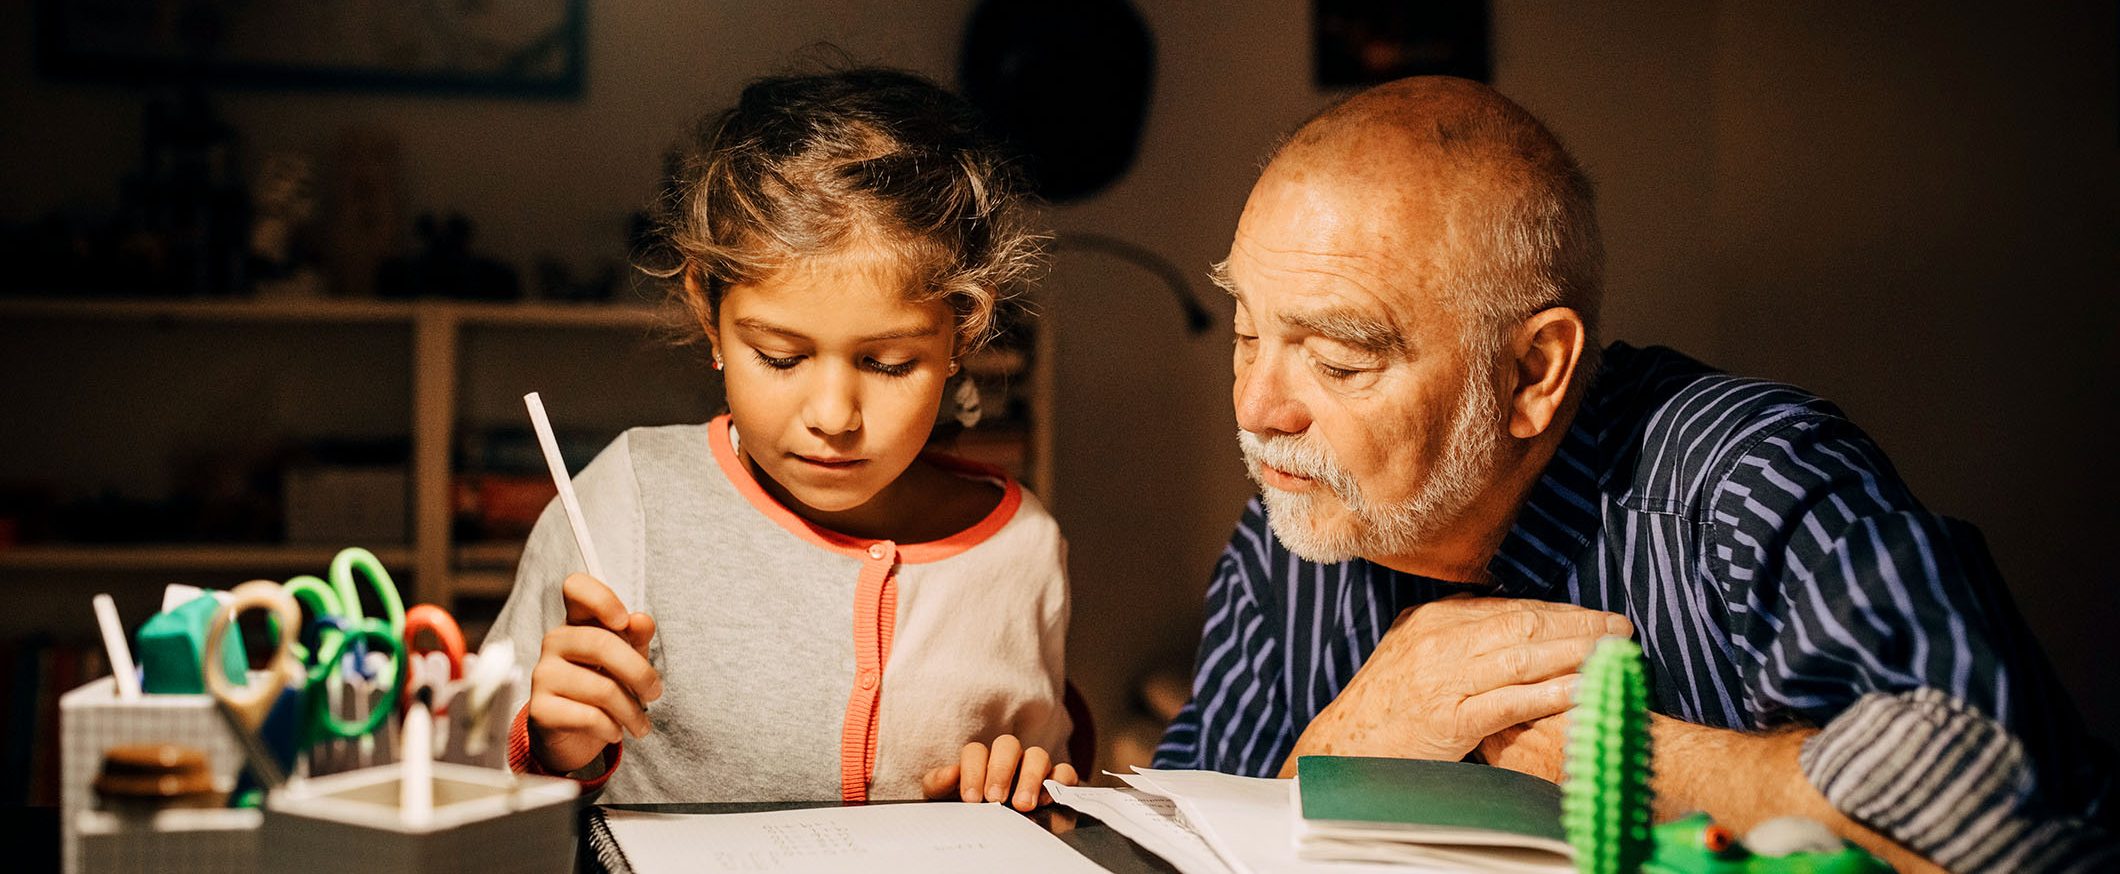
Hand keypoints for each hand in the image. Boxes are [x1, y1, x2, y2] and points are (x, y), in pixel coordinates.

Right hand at [528, 573, 661, 773]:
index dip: (600, 598)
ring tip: (640, 724)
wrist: (573, 736)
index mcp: (577, 622)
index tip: (624, 621)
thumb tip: (642, 620)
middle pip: (601, 643)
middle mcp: (555, 642)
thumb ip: (636, 638)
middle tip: (655, 693)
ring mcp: (543, 675)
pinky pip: (588, 716)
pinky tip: (614, 731)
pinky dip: (611, 728)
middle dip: (639, 673)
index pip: (575, 588)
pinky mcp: (540, 710)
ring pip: (600, 688)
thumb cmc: (603, 686)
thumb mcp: (628, 659)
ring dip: (631, 711)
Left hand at [920, 734, 1079, 811]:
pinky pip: (1064, 772)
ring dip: (1030, 778)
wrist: (993, 831)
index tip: (972, 798)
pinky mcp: (1056, 782)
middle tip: (996, 798)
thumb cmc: (969, 810)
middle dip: (1001, 771)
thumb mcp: (944, 800)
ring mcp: (1034, 767)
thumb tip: (950, 772)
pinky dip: (1057, 782)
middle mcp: (1008, 759)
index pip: (975, 751)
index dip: (973, 771)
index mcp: (980, 760)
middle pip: (1007, 745)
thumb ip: (938, 784)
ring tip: (1022, 805)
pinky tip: (1046, 800)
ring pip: (1037, 755)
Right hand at [1283, 597, 1629, 772]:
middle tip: (1620, 628)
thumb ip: (1452, 632)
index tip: (1594, 617)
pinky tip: (1583, 691)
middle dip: (1578, 624)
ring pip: (1523, 654)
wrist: (1344, 748)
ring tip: (1614, 653)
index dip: (1559, 611)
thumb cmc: (1383, 708)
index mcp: (1434, 620)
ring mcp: (1444, 677)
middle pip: (1524, 622)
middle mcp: (1440, 640)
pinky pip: (1511, 700)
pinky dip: (1550, 693)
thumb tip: (1496, 612)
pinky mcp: (1450, 717)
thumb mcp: (1412, 653)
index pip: (1510, 607)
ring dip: (1576, 651)